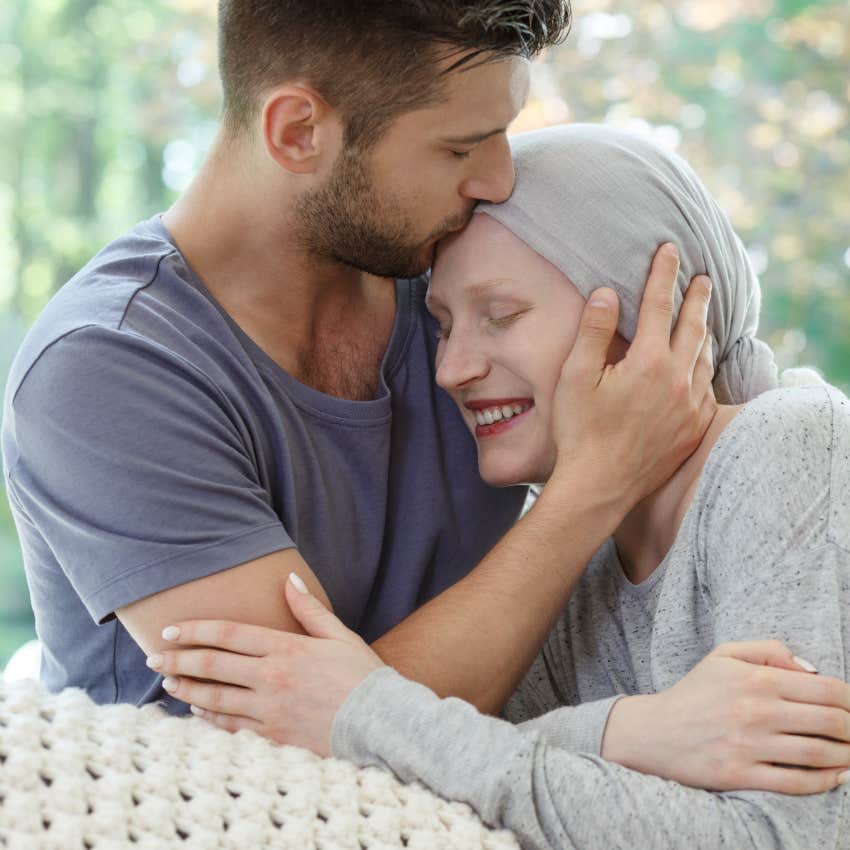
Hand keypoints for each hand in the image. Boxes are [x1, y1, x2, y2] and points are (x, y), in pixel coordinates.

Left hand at [147, 573, 384, 756]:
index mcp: (286, 649)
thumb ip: (310, 609)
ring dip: (187, 691)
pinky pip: (232, 729)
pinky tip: (198, 714)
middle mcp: (271, 679)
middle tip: (153, 658)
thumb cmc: (362, 676)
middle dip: (178, 660)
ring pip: (215, 700)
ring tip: (168, 684)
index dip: (194, 631)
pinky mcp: (274, 738)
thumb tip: (289, 579)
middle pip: (212, 666)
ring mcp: (270, 711)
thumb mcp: (339, 635)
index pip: (228, 635)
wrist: (381, 724)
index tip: (170, 630)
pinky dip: (210, 720)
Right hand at [550, 243, 714, 508]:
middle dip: (696, 297)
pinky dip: (704, 367)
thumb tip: (608, 292)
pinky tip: (699, 365)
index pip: (659, 305)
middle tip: (702, 277)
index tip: (669, 249)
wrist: (600, 486)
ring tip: (703, 316)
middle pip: (693, 326)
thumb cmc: (580, 432)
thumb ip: (593, 331)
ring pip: (704, 357)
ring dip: (704, 330)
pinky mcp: (693, 429)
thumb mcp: (575, 377)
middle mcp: (678, 380)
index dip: (663, 274)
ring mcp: (691, 407)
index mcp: (649, 362)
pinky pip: (707, 388)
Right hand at [602, 640, 849, 793]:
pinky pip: (796, 783)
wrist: (654, 732)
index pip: (825, 689)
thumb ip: (768, 650)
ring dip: (848, 756)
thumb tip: (812, 669)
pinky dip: (826, 782)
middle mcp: (755, 711)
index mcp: (754, 679)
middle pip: (830, 722)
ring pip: (819, 754)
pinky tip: (837, 776)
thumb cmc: (694, 693)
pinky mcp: (741, 775)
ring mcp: (749, 745)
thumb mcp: (723, 656)